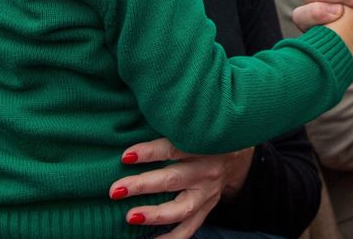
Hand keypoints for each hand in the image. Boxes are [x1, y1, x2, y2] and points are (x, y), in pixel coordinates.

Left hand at [110, 138, 254, 237]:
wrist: (237, 151)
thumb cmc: (204, 134)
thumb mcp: (193, 125)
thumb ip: (170, 125)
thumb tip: (130, 125)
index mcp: (202, 145)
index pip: (173, 149)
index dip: (149, 152)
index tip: (125, 156)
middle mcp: (206, 170)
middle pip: (173, 180)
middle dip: (143, 185)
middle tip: (116, 190)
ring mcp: (208, 193)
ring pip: (181, 208)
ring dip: (155, 214)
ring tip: (131, 217)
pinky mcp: (207, 208)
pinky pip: (190, 228)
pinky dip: (171, 238)